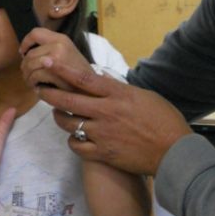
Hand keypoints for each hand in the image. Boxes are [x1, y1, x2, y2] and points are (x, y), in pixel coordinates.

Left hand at [20, 28, 92, 89]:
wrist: (92, 88)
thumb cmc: (77, 74)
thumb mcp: (66, 54)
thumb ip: (49, 49)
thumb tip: (26, 53)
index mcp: (61, 38)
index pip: (35, 33)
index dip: (25, 43)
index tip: (23, 53)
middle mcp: (59, 43)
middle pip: (29, 53)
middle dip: (25, 66)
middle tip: (28, 76)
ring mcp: (57, 56)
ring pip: (29, 64)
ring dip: (27, 76)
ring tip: (32, 83)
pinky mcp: (55, 71)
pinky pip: (34, 75)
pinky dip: (33, 83)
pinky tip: (38, 87)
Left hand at [27, 61, 192, 175]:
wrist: (174, 151)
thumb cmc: (163, 119)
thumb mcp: (142, 95)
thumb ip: (118, 88)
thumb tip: (101, 79)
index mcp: (117, 94)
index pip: (83, 78)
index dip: (62, 69)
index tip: (48, 62)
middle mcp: (106, 112)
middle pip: (69, 101)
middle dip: (50, 94)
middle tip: (40, 89)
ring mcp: (103, 134)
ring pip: (68, 124)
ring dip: (59, 117)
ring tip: (58, 113)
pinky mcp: (103, 153)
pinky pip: (76, 146)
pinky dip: (72, 141)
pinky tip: (74, 137)